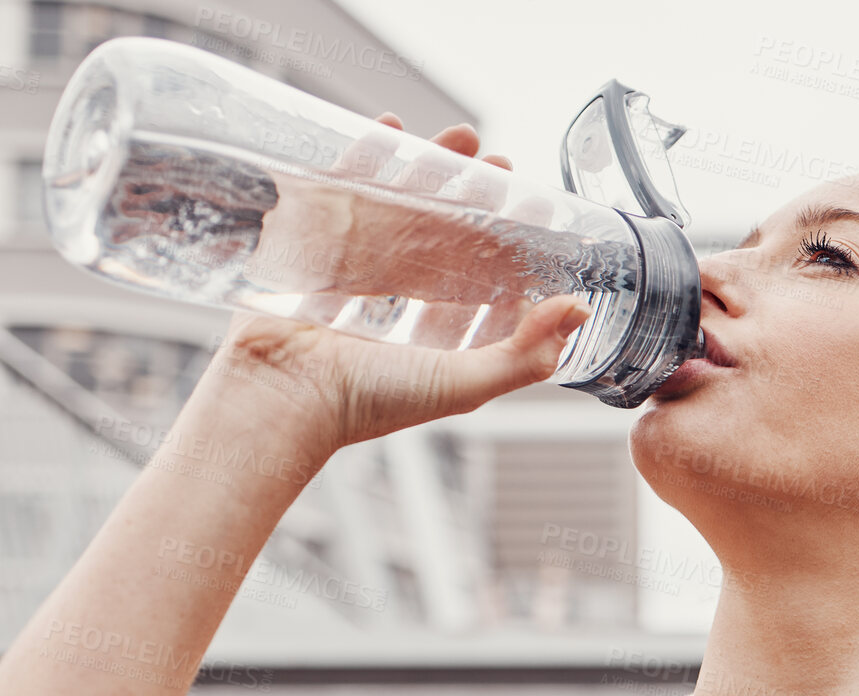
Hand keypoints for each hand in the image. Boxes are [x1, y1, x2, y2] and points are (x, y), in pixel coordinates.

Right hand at [213, 114, 590, 454]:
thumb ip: (524, 355)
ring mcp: (355, 282)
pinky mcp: (313, 257)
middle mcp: (400, 312)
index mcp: (438, 346)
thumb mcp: (463, 383)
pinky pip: (343, 197)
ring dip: (430, 174)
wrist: (279, 397)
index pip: (486, 291)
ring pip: (402, 216)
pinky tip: (390, 129)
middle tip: (499, 163)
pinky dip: (365, 161)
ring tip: (459, 138)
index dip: (513, 254)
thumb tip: (579, 312)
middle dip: (475, 203)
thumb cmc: (367, 402)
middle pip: (446, 245)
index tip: (537, 213)